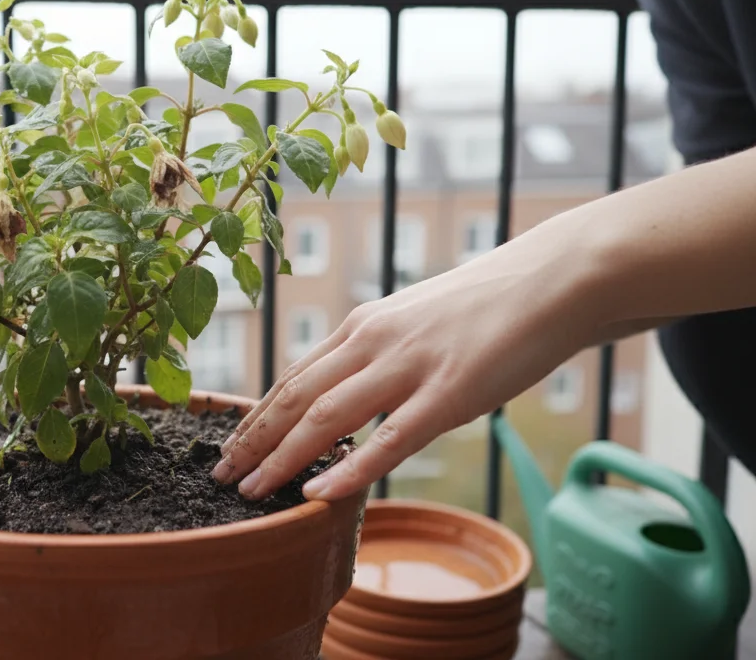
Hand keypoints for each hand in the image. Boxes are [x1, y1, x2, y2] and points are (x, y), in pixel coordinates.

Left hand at [210, 224, 606, 502]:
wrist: (554, 279)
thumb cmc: (490, 305)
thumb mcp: (417, 323)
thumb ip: (381, 354)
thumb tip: (355, 391)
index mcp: (364, 326)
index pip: (295, 377)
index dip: (257, 415)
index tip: (229, 446)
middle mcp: (373, 341)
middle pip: (296, 397)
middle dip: (252, 440)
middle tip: (219, 477)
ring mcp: (410, 366)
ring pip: (328, 417)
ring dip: (282, 458)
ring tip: (250, 492)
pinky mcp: (450, 393)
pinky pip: (390, 438)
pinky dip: (349, 469)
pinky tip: (318, 494)